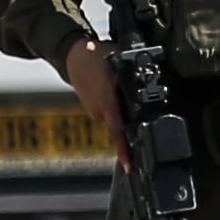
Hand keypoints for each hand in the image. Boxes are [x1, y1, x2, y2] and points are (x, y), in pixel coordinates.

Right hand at [62, 39, 127, 161]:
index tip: (130, 166)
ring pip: (116, 116)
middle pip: (122, 123)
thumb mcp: (119, 61)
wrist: (71, 53)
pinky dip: (114, 104)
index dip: (125, 150)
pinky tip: (115, 89)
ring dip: (122, 107)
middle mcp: (99, 111)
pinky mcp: (93, 107)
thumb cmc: (95, 55)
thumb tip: (147, 84)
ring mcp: (95, 110)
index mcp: (107, 102)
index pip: (118, 131)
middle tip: (138, 100)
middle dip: (132, 117)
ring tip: (122, 88)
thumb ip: (132, 76)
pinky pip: (108, 110)